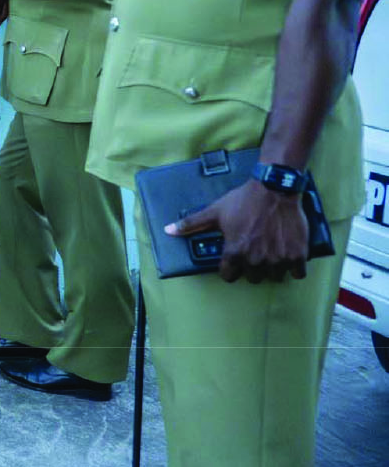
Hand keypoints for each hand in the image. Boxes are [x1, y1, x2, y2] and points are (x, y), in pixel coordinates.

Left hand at [164, 179, 309, 282]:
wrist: (275, 189)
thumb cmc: (243, 201)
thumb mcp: (215, 212)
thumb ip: (192, 224)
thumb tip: (168, 231)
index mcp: (235, 252)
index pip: (228, 276)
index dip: (229, 268)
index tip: (233, 259)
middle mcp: (256, 260)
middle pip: (252, 278)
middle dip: (251, 268)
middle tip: (254, 251)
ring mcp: (279, 259)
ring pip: (274, 277)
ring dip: (272, 268)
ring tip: (270, 252)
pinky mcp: (298, 256)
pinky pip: (297, 274)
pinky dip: (294, 267)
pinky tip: (287, 255)